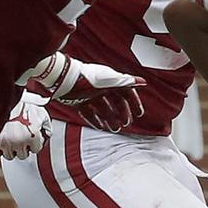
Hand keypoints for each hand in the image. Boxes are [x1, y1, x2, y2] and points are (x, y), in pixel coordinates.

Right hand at [0, 93, 50, 159]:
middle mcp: (20, 142)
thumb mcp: (40, 111)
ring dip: (11, 148)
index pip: (37, 149)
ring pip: (9, 155)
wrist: (3, 94)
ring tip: (11, 138)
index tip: (31, 136)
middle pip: (23, 155)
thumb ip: (47, 124)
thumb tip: (47, 133)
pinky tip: (1, 139)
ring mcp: (5, 143)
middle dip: (23, 146)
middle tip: (21, 137)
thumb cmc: (21, 102)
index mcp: (33, 136)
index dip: (35, 142)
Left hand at [26, 53, 145, 132]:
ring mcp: (89, 94)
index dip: (133, 102)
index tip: (139, 113)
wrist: (64, 80)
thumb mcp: (110, 80)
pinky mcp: (78, 101)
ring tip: (115, 128)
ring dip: (110, 119)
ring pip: (103, 109)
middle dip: (122, 113)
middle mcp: (101, 87)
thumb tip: (142, 82)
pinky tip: (101, 127)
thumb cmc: (87, 78)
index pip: (126, 92)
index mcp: (110, 81)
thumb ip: (127, 82)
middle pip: (116, 102)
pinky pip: (89, 113)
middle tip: (126, 123)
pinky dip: (95, 120)